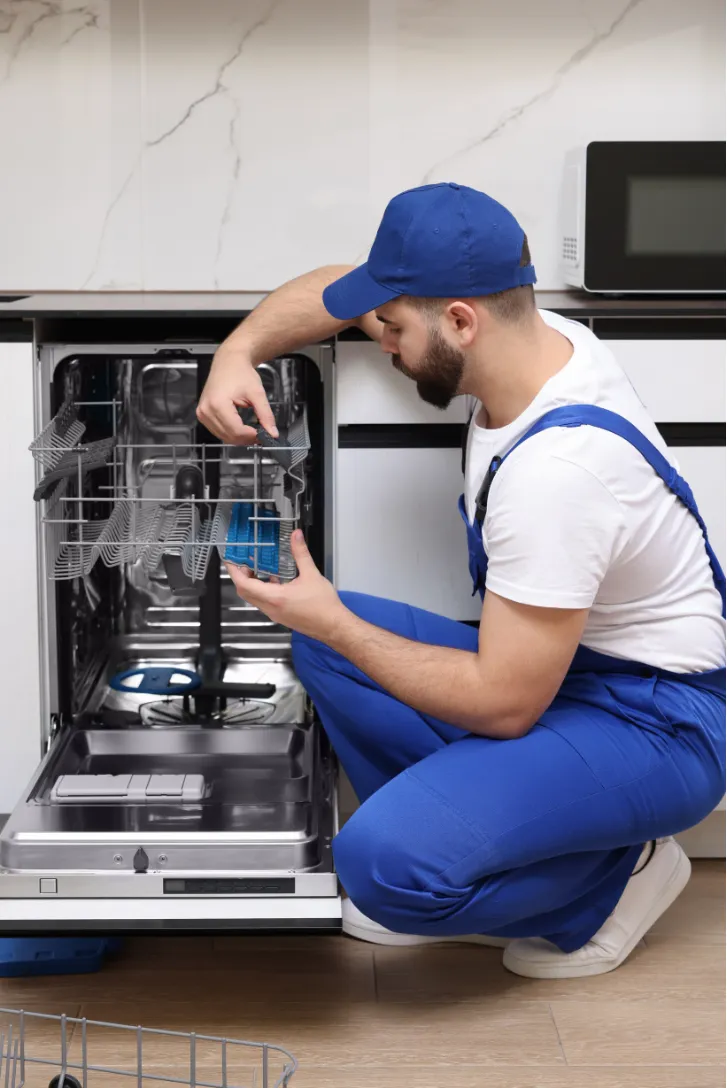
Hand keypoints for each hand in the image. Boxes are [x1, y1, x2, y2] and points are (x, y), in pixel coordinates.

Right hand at [197, 343, 278, 443]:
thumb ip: (266, 415)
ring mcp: (202, 413)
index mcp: (217, 404)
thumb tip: (272, 432)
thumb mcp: (257, 393)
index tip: (264, 435)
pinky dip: (231, 433)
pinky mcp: (203, 414)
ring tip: (252, 430)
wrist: (229, 361)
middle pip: (229, 436)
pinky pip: (218, 431)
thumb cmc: (240, 372)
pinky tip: (241, 427)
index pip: (236, 431)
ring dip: (239, 437)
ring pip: (223, 436)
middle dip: (246, 438)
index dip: (252, 436)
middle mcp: (206, 410)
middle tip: (261, 434)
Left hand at [225, 530, 346, 642]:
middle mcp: (271, 608)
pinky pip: (264, 603)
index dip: (235, 571)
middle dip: (241, 576)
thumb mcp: (312, 575)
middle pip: (245, 593)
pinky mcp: (281, 616)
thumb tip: (296, 537)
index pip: (245, 585)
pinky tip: (274, 582)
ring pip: (254, 599)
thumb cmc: (324, 606)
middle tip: (243, 562)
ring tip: (257, 569)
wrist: (334, 626)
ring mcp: (275, 614)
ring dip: (251, 584)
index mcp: (276, 598)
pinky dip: (263, 591)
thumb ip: (301, 554)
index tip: (231, 561)